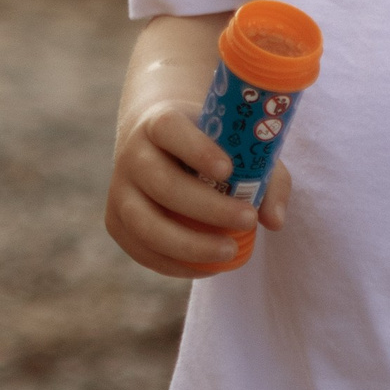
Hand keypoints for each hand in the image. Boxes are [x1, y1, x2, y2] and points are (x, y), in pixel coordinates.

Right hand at [104, 100, 293, 278]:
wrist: (157, 143)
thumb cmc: (210, 146)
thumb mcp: (238, 146)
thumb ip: (265, 177)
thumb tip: (273, 221)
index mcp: (159, 122)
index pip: (170, 129)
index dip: (196, 150)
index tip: (228, 170)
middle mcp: (132, 153)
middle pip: (162, 184)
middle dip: (208, 208)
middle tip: (249, 220)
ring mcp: (119, 189)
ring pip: (145, 223)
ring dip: (189, 244)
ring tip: (230, 252)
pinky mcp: (116, 220)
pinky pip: (141, 250)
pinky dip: (175, 264)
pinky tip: (208, 266)